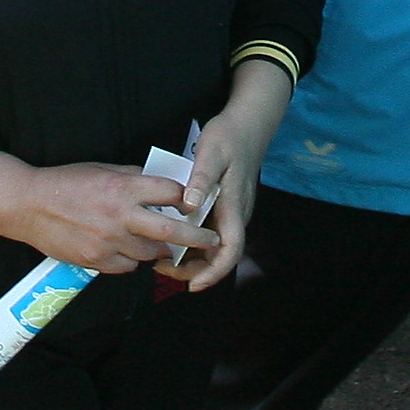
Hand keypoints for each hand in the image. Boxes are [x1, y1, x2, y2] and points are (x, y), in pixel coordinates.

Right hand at [0, 155, 212, 275]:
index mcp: (122, 187)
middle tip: (211, 239)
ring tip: (159, 243)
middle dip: (196, 237)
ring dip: (159, 249)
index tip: (196, 204)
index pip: (170, 193)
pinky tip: (125, 249)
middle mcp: (119, 216)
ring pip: (150, 253)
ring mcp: (108, 242)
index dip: (188, 199)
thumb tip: (163, 186)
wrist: (28, 205)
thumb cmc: (66, 182)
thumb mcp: (103, 169)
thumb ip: (134, 178)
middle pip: (171, 231)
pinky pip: (128, 266)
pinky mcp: (97, 261)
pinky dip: (132, 259)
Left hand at [167, 64, 295, 289]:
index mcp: (233, 207)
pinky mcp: (226, 206)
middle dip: (195, 270)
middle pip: (220, 256)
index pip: (229, 251)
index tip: (192, 286)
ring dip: (193, 258)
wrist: (248, 123)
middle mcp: (236, 215)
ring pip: (216, 247)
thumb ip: (200, 180)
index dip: (212, 273)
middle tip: (161, 270)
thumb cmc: (229, 137)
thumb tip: (189, 206)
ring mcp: (232, 212)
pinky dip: (194, 242)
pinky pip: (212, 233)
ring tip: (161, 258)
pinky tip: (172, 237)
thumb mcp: (210, 153)